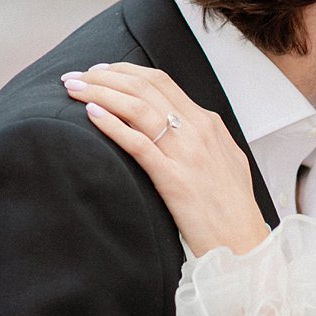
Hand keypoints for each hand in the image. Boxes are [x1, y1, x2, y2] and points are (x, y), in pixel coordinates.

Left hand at [62, 63, 268, 255]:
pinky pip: (138, 143)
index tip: (100, 72)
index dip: (125, 71)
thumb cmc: (231, 209)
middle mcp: (197, 131)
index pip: (161, 81)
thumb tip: (180, 124)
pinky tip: (91, 115)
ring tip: (73, 90)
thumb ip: (203, 138)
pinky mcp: (174, 179)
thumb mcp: (225, 160)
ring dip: (100, 93)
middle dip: (105, 76)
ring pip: (137, 107)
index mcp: (208, 123)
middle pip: (144, 87)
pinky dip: (112, 125)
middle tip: (76, 76)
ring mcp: (186, 154)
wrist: (242, 243)